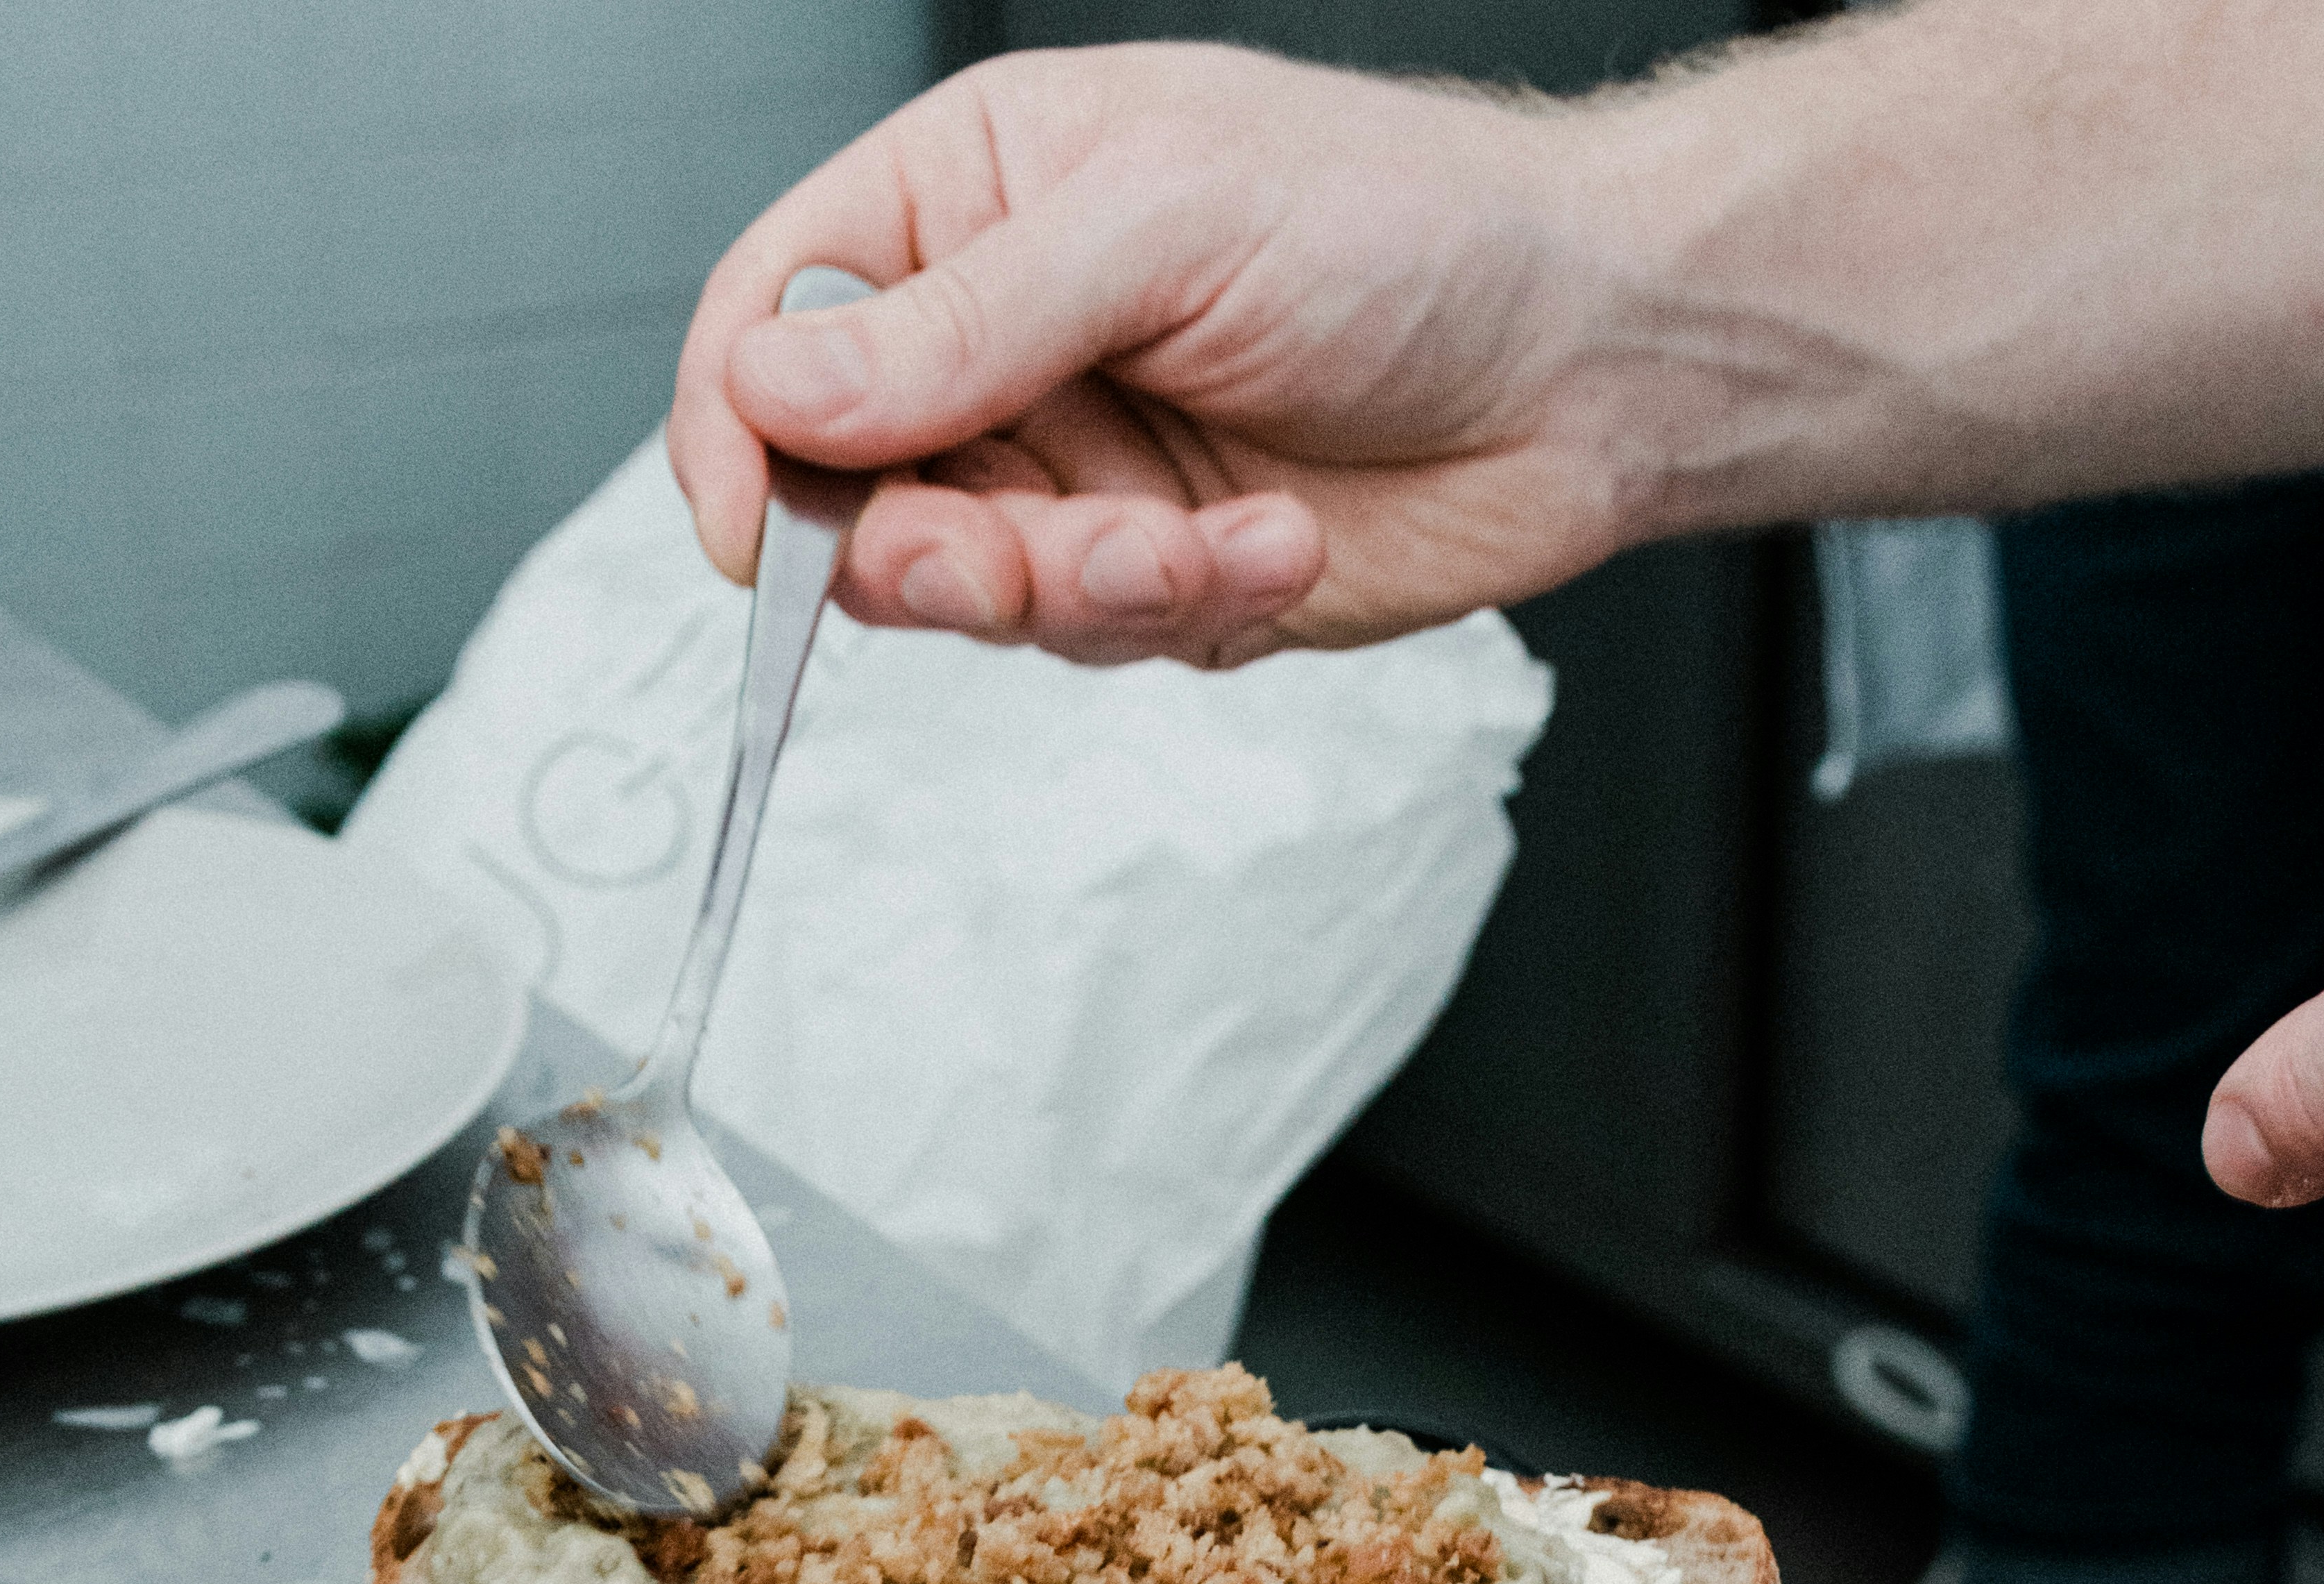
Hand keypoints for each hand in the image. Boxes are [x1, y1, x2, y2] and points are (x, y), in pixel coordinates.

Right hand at [667, 45, 1650, 666]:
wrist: (1581, 360)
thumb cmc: (1406, 228)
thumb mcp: (1163, 225)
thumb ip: (963, 322)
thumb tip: (780, 385)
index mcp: (968, 201)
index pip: (772, 324)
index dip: (742, 436)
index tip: (758, 531)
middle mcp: (1002, 345)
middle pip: (847, 495)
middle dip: (925, 553)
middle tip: (1009, 560)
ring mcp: (1072, 471)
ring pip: (971, 595)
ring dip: (1079, 589)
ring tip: (1194, 536)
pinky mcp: (1150, 577)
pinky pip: (1096, 641)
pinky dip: (1182, 606)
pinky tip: (1278, 540)